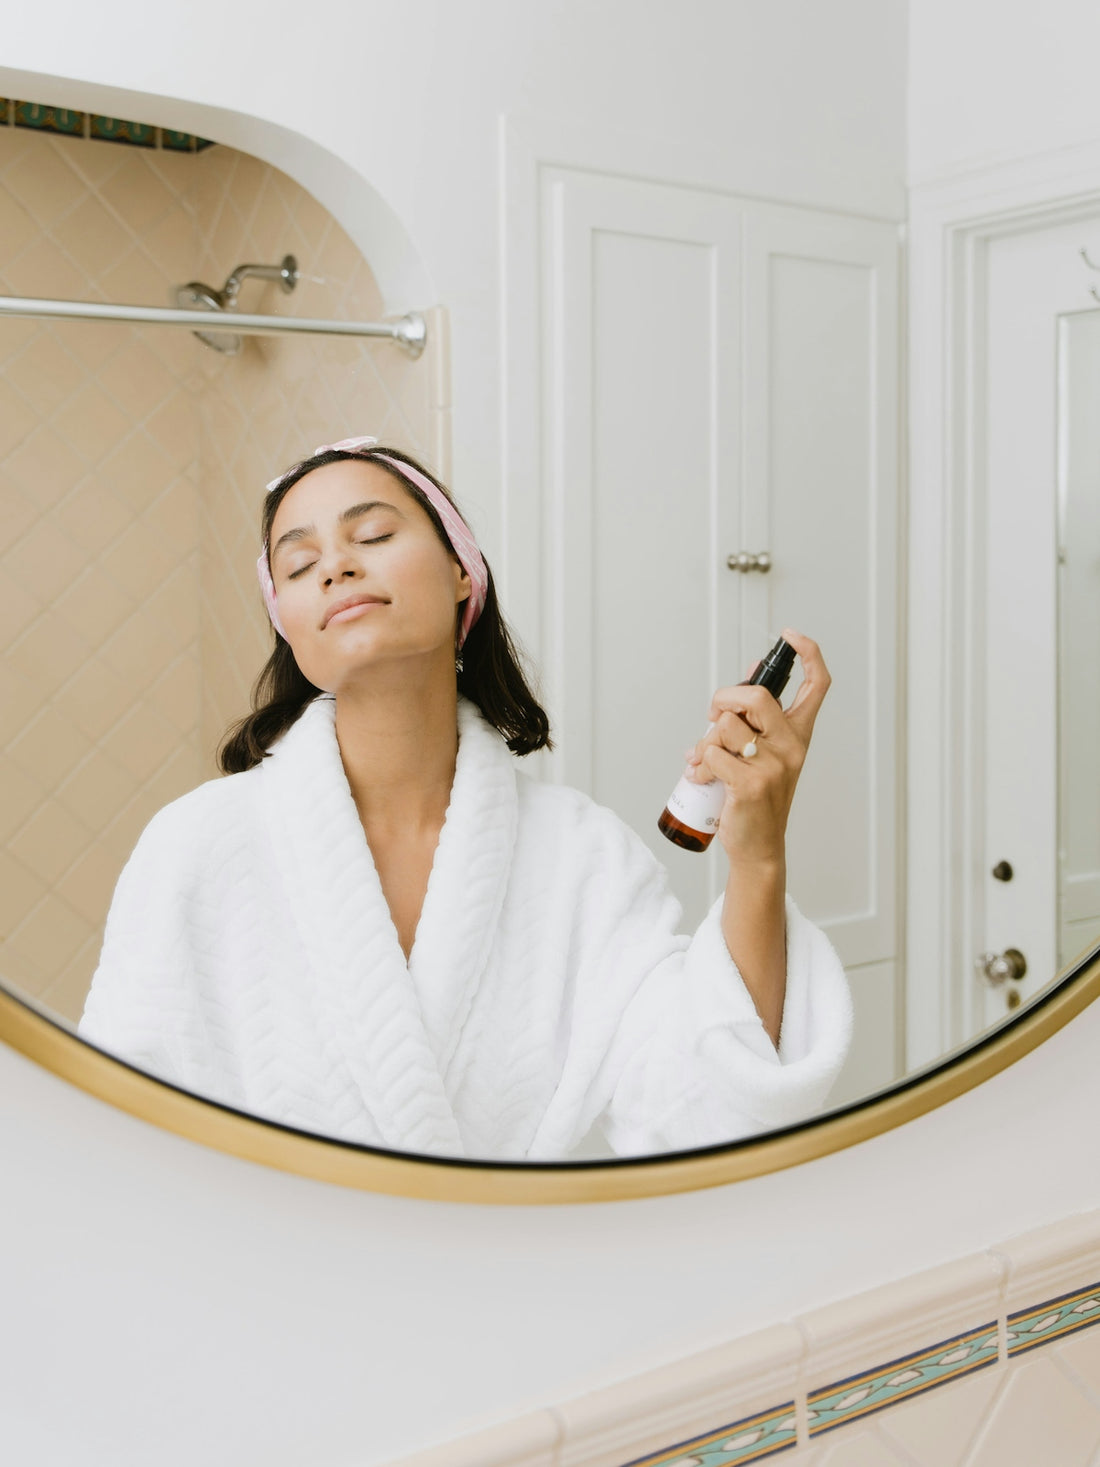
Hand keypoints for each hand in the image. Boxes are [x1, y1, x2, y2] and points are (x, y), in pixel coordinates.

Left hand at [684, 628, 830, 867]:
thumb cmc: (756, 797)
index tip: (790, 635)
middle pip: (756, 695)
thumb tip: (747, 674)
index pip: (817, 685)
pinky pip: (712, 753)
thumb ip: (755, 718)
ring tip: (705, 760)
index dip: (808, 654)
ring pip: (726, 725)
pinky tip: (702, 777)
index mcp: (798, 734)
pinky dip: (699, 763)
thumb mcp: (764, 753)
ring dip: (705, 740)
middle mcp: (791, 746)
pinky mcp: (750, 783)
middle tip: (714, 718)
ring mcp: (773, 765)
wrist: (758, 846)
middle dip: (723, 699)